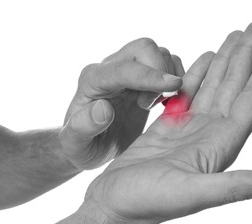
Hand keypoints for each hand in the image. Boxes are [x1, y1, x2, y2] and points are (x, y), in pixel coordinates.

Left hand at [60, 39, 184, 169]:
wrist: (91, 145)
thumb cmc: (81, 146)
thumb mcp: (75, 144)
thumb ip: (83, 127)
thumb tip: (103, 109)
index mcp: (91, 81)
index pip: (123, 69)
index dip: (149, 75)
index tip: (174, 85)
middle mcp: (109, 69)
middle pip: (143, 48)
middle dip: (159, 72)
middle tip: (153, 105)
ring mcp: (127, 71)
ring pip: (158, 53)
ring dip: (168, 76)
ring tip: (156, 105)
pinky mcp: (142, 78)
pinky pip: (167, 64)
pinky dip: (175, 79)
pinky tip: (166, 102)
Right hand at [83, 21, 251, 223]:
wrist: (114, 204)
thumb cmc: (146, 203)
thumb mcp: (191, 194)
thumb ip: (234, 188)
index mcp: (218, 146)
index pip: (249, 102)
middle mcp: (208, 136)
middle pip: (233, 88)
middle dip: (246, 56)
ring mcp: (188, 130)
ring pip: (212, 88)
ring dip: (225, 62)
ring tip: (235, 37)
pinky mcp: (167, 128)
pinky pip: (187, 95)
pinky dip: (196, 75)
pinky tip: (203, 61)